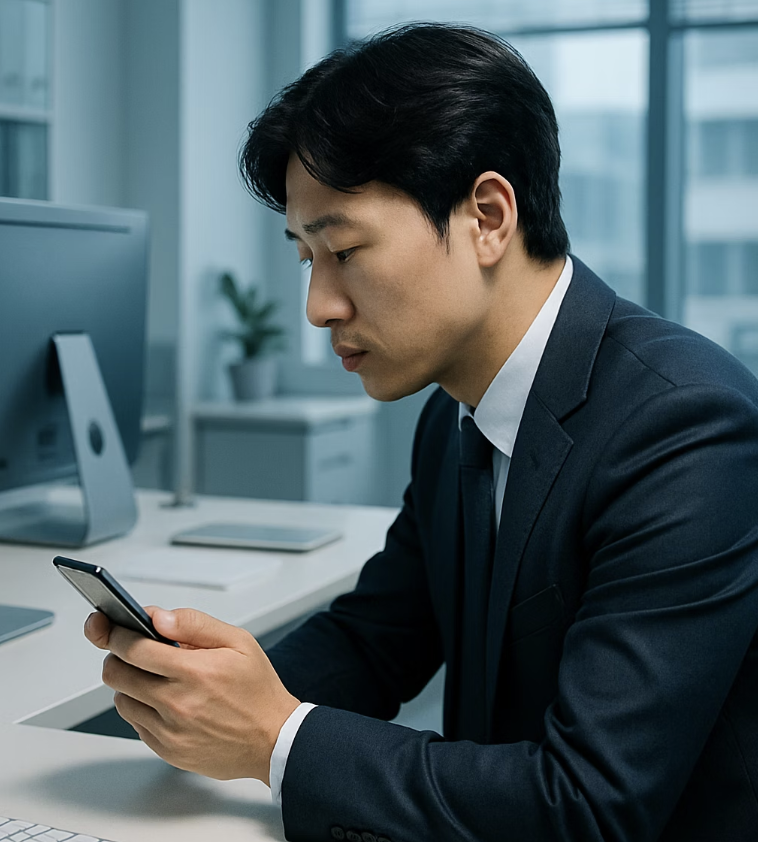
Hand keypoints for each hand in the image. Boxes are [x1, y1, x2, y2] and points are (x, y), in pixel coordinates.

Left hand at [84, 607, 299, 783]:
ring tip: (155, 676)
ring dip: (129, 682)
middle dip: (117, 654)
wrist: (272, 740)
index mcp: (195, 671)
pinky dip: (140, 706)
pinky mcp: (165, 749)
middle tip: (132, 649)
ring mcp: (168, 730)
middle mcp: (177, 702)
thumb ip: (194, 623)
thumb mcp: (238, 641)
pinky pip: (134, 722)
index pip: (133, 648)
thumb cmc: (257, 689)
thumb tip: (157, 617)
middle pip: (116, 673)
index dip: (115, 632)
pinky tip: (164, 699)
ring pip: (120, 698)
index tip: (109, 624)